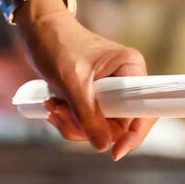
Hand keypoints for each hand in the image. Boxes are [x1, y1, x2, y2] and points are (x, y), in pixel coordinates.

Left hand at [15, 0, 157, 159]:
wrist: (39, 31)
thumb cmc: (57, 44)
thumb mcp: (72, 81)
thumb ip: (87, 114)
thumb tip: (103, 147)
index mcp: (130, 69)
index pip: (146, 110)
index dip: (135, 134)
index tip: (115, 152)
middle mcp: (125, 81)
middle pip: (119, 125)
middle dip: (87, 128)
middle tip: (60, 113)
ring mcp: (110, 91)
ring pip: (100, 128)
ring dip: (73, 124)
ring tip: (52, 106)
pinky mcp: (94, 97)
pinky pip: (88, 123)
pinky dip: (69, 121)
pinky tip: (53, 107)